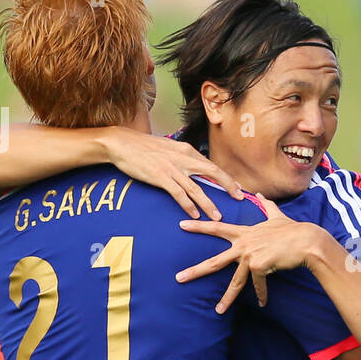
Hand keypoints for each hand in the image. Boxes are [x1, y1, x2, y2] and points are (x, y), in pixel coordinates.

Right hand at [102, 126, 243, 219]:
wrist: (122, 143)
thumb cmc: (143, 147)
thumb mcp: (168, 148)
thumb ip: (182, 158)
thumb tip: (193, 169)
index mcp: (186, 150)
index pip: (212, 165)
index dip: (226, 177)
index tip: (237, 187)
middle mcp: (183, 158)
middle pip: (212, 172)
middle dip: (228, 186)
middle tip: (239, 197)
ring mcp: (172, 168)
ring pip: (196, 189)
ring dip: (208, 204)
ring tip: (217, 216)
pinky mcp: (160, 177)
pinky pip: (178, 194)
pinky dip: (188, 206)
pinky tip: (194, 215)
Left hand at [176, 195, 329, 312]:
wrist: (306, 241)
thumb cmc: (292, 230)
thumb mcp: (277, 216)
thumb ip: (267, 206)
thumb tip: (261, 194)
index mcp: (244, 233)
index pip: (217, 228)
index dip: (199, 227)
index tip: (181, 225)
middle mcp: (243, 245)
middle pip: (216, 261)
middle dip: (196, 270)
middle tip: (179, 278)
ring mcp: (250, 256)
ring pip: (235, 281)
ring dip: (227, 298)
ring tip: (218, 310)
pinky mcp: (259, 266)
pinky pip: (259, 285)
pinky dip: (262, 295)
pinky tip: (262, 303)